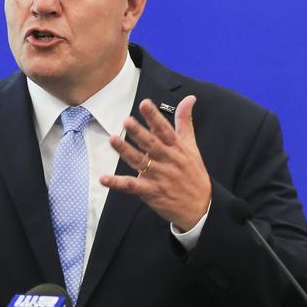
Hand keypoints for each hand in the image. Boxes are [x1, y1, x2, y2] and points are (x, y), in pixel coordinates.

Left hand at [100, 95, 210, 231]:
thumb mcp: (192, 146)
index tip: (145, 104)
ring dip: (125, 151)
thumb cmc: (194, 173)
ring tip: (112, 140)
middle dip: (139, 132)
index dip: (154, 117)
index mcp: (177, 148)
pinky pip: (132, 186)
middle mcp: (168, 161)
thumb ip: (185, 121)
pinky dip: (117, 183)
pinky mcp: (151, 192)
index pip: (165, 129)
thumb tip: (189, 98)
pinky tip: (104, 178)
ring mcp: (159, 177)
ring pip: (140, 162)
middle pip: (152, 145)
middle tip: (126, 120)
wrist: (202, 208)